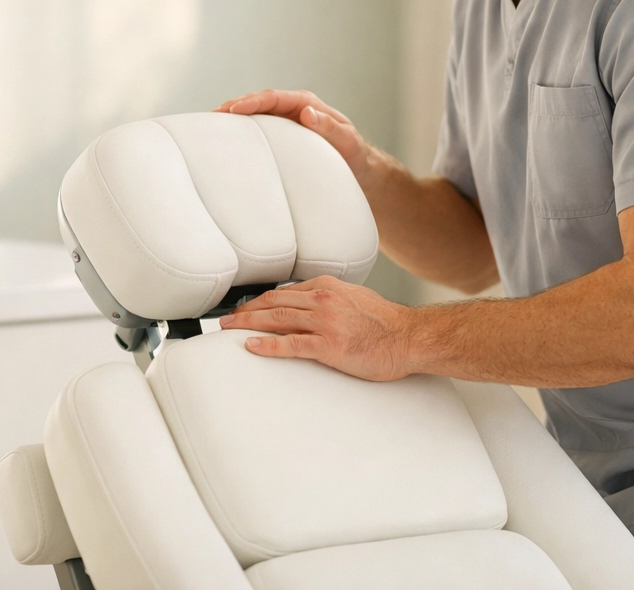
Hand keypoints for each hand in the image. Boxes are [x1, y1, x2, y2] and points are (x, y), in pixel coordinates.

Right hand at [215, 88, 370, 182]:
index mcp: (308, 104)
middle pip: (260, 100)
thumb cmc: (353, 154)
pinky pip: (259, 125)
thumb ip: (330, 127)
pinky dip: (242, 126)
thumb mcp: (347, 141)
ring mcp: (286, 119)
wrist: (357, 166)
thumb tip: (307, 113)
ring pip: (256, 111)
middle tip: (214, 114)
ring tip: (212, 122)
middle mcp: (294, 107)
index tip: (235, 109)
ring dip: (235, 114)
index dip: (254, 101)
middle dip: (236, 105)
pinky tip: (227, 135)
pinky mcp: (282, 133)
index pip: (275, 97)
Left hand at [219, 275, 416, 380]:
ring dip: (248, 324)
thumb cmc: (385, 322)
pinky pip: (292, 344)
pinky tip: (252, 346)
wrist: (408, 337)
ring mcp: (325, 322)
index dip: (259, 301)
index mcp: (327, 287)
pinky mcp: (330, 346)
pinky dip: (268, 345)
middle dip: (246, 311)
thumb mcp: (354, 298)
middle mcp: (323, 300)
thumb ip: (330, 298)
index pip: (284, 292)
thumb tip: (309, 304)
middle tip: (225, 320)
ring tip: (229, 330)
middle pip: (273, 302)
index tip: (244, 309)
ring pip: (277, 319)